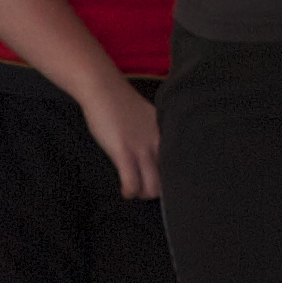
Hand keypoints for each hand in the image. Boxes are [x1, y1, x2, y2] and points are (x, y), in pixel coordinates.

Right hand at [76, 75, 160, 200]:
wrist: (103, 88)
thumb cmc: (121, 102)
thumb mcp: (148, 119)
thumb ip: (155, 135)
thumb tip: (155, 154)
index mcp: (166, 135)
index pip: (178, 165)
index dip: (172, 178)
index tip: (162, 181)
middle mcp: (159, 143)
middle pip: (169, 180)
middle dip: (157, 190)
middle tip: (145, 188)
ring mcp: (142, 148)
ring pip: (152, 187)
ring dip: (143, 194)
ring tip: (135, 190)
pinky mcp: (124, 152)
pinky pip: (132, 183)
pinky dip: (129, 192)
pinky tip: (125, 191)